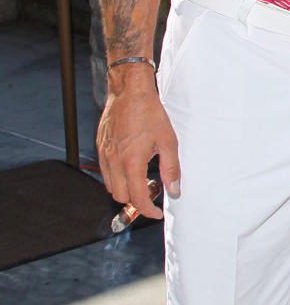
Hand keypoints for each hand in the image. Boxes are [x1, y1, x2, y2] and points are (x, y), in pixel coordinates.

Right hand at [97, 69, 180, 218]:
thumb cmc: (149, 113)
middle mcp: (114, 162)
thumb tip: (174, 190)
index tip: (155, 213)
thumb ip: (171, 169)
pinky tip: (130, 166)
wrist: (129, 92)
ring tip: (141, 178)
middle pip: (120, 196)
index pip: (136, 198)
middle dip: (136, 200)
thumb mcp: (168, 142)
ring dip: (125, 189)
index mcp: (131, 163)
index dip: (147, 211)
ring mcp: (104, 155)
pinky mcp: (100, 147)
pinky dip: (116, 177)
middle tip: (151, 191)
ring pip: (110, 186)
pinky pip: (105, 172)